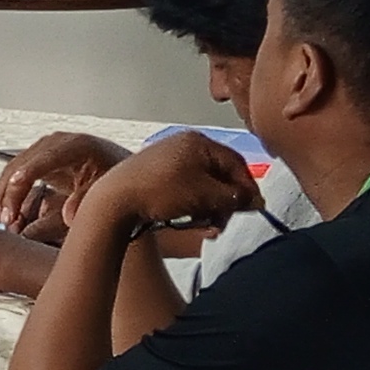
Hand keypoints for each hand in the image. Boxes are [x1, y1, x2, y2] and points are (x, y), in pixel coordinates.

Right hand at [0, 132, 129, 240]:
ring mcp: (44, 149)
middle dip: (9, 192)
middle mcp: (56, 142)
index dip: (28, 172)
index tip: (14, 187)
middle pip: (22, 163)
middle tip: (6, 219)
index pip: (45, 157)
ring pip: (12, 169)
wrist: (117, 167)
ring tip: (1, 220)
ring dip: (3, 195)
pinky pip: (15, 174)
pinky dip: (7, 193)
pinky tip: (5, 212)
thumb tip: (68, 216)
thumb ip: (87, 200)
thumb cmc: (114, 176)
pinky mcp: (37, 159)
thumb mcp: (107, 188)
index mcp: (77, 145)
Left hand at [74, 129, 259, 243]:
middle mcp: (182, 146)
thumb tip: (256, 202)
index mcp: (197, 142)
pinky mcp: (152, 177)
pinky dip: (189, 207)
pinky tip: (185, 222)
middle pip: (218, 176)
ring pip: (201, 187)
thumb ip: (235, 198)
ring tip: (203, 227)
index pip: (236, 163)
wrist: (112, 203)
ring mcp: (165, 161)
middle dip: (223, 203)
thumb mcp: (205, 195)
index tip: (253, 209)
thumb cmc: (161, 193)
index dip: (247, 188)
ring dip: (207, 209)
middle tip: (220, 224)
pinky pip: (182, 191)